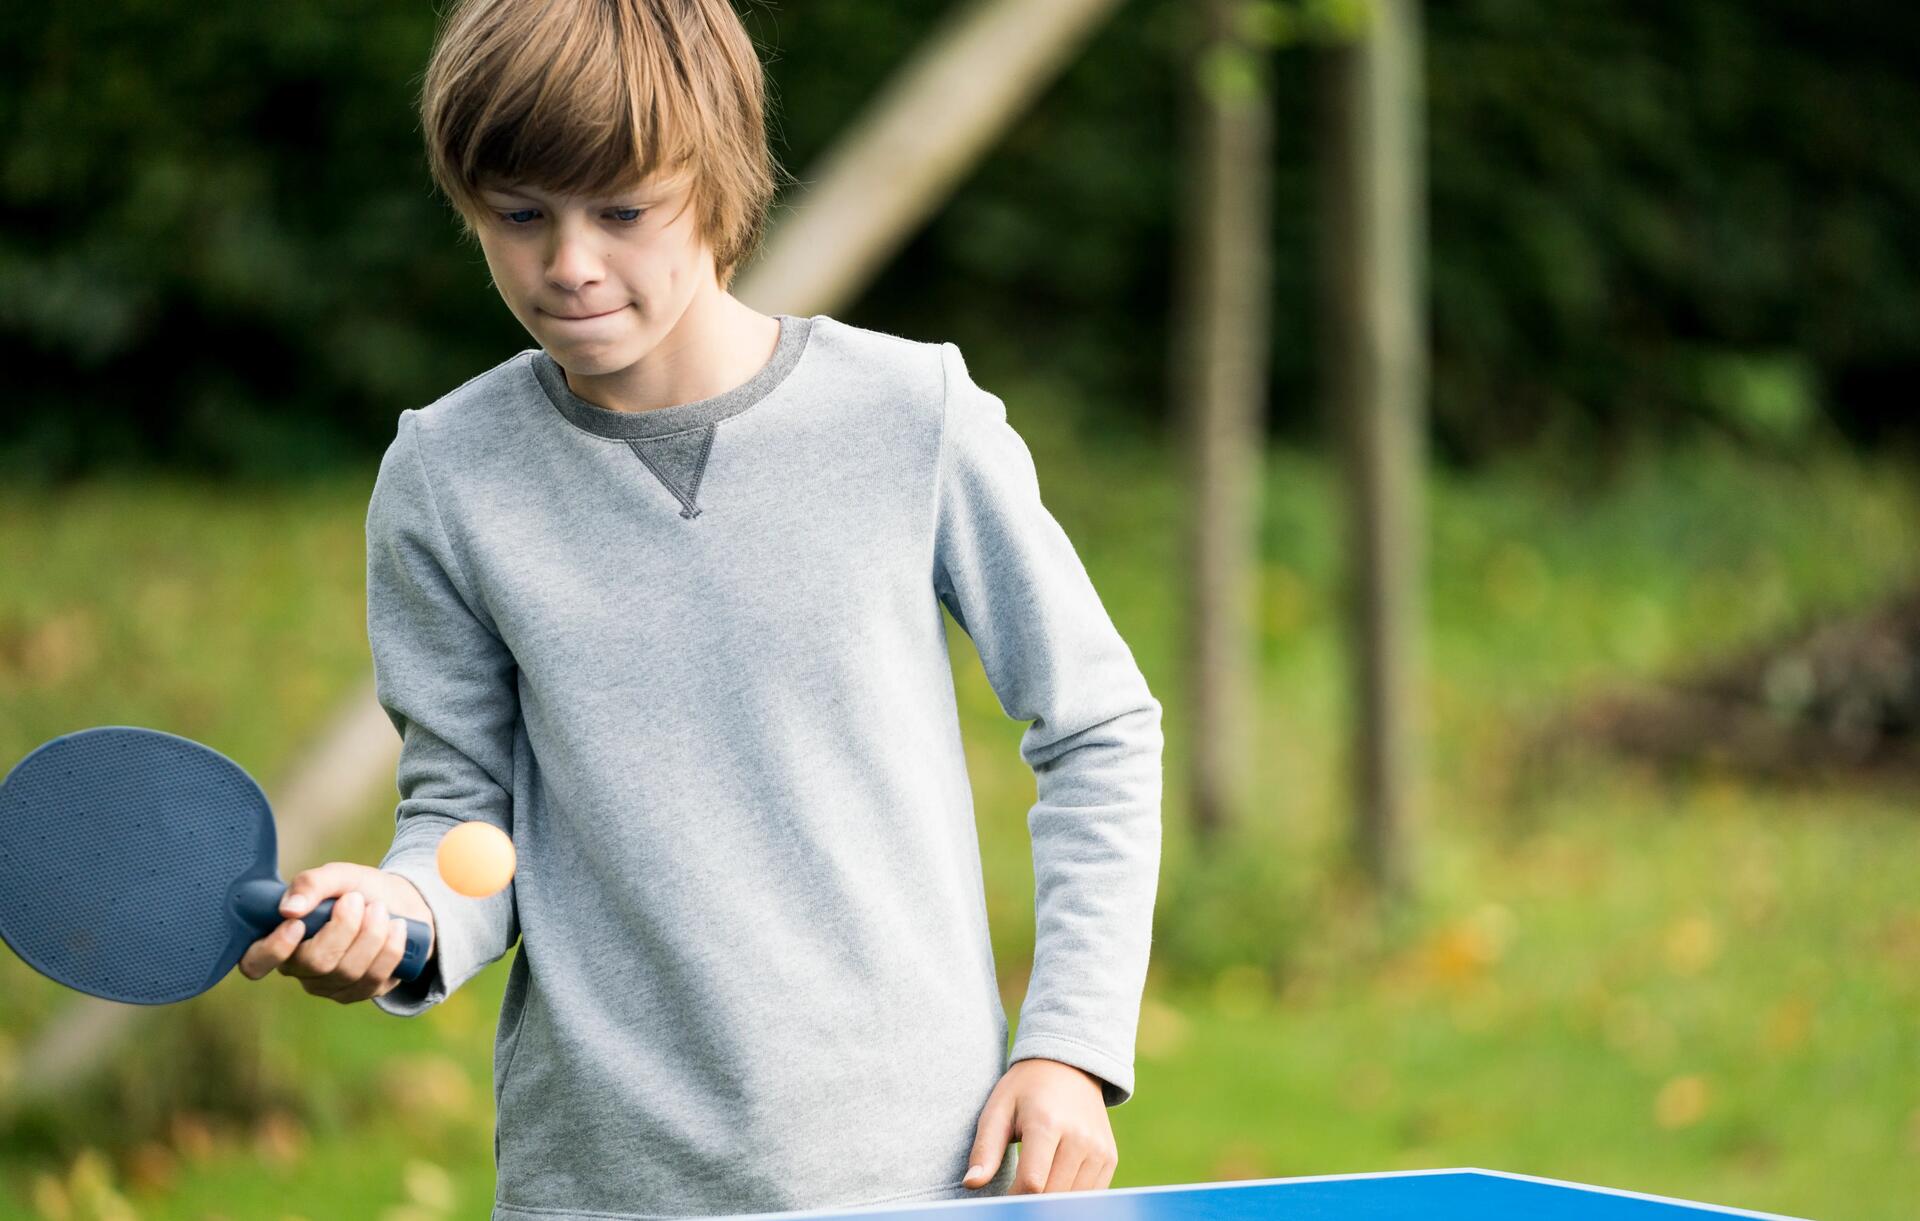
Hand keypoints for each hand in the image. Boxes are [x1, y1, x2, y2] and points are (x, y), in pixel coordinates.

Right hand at [237, 861, 435, 1003]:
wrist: (400, 904)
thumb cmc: (357, 890)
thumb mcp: (337, 876)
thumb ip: (311, 884)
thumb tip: (289, 909)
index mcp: (282, 940)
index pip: (255, 963)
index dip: (273, 949)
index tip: (298, 924)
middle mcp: (301, 969)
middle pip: (315, 963)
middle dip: (344, 927)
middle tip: (357, 899)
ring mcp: (331, 985)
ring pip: (349, 971)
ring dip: (372, 933)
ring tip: (380, 908)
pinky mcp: (361, 992)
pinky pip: (375, 978)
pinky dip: (391, 948)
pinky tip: (397, 927)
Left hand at [961, 1058, 1117, 1194]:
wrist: (1070, 1068)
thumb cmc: (1026, 1090)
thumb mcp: (998, 1110)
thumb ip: (985, 1149)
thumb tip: (970, 1183)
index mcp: (1047, 1123)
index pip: (1031, 1182)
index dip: (1012, 1197)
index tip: (1002, 1194)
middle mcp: (1079, 1138)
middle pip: (1051, 1195)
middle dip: (1030, 1201)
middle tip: (1016, 1191)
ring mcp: (1099, 1149)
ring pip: (1072, 1200)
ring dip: (1050, 1201)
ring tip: (1035, 1183)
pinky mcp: (1110, 1158)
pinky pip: (1089, 1195)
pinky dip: (1069, 1197)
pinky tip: (1056, 1180)